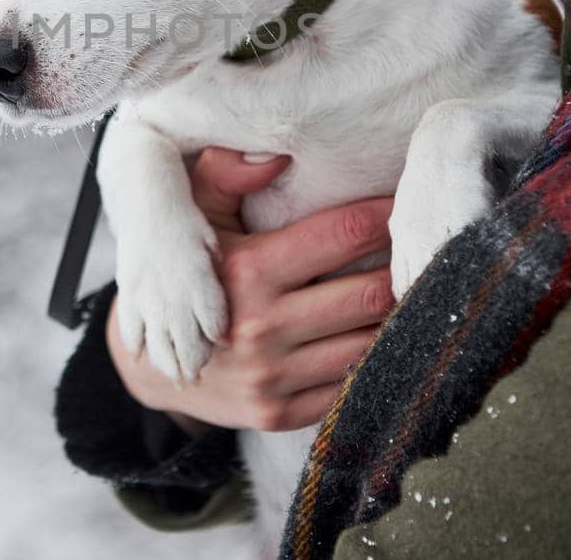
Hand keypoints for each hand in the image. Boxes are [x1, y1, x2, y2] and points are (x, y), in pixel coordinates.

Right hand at [107, 148, 395, 432]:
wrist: (147, 363)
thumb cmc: (184, 274)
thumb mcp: (191, 216)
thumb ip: (224, 173)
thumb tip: (278, 156)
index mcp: (246, 271)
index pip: (342, 234)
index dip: (384, 214)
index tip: (407, 201)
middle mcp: (261, 327)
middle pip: (371, 293)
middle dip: (405, 267)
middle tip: (423, 247)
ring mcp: (271, 377)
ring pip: (370, 342)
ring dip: (399, 316)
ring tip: (415, 289)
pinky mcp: (278, 414)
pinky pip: (351, 385)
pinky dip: (376, 359)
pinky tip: (385, 336)